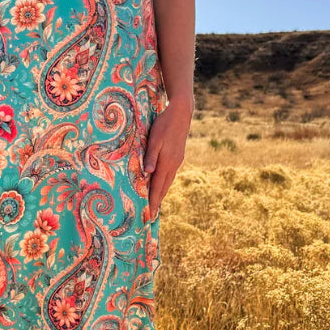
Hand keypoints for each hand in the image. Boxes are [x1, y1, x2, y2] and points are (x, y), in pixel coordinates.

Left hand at [143, 98, 193, 218]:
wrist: (181, 114)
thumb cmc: (164, 125)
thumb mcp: (155, 139)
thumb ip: (150, 156)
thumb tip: (148, 174)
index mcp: (167, 162)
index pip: (158, 186)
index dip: (153, 200)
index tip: (150, 214)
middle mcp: (173, 164)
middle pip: (164, 187)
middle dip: (157, 201)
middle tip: (152, 215)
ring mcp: (177, 161)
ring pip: (168, 181)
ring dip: (161, 192)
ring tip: (155, 203)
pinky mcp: (178, 156)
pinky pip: (170, 174)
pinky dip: (165, 183)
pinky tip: (161, 184)